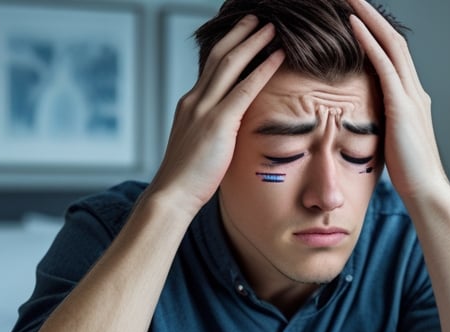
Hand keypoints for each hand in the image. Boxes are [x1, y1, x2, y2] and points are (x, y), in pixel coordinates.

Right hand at [146, 17, 284, 213]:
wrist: (172, 195)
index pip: (210, 67)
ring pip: (231, 64)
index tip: (243, 35)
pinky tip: (277, 56)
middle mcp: (195, 100)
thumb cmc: (188, 179)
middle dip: (240, 34)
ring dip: (253, 42)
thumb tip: (232, 129)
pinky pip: (245, 88)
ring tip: (271, 28)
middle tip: (256, 19)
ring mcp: (204, 109)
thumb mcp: (200, 146)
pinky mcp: (218, 123)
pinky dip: (263, 69)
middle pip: (219, 56)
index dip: (228, 48)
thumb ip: (214, 131)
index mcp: (190, 104)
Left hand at [345, 0, 449, 206]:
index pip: (394, 54)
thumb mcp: (391, 140)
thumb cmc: (407, 173)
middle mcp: (415, 90)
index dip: (377, 31)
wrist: (427, 191)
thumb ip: (382, 121)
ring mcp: (411, 95)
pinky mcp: (402, 105)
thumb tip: (365, 118)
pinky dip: (368, 41)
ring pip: (390, 44)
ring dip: (368, 17)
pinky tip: (352, 24)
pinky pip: (383, 65)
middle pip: (393, 39)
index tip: (357, 14)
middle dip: (372, 14)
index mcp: (412, 97)